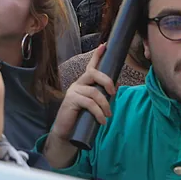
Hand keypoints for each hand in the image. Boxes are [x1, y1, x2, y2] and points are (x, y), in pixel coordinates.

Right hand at [44, 44, 115, 167]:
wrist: (66, 133)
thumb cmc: (81, 119)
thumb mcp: (93, 106)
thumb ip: (100, 97)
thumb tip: (114, 91)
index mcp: (83, 84)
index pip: (91, 67)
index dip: (97, 56)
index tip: (104, 46)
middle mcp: (77, 85)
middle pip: (93, 74)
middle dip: (107, 81)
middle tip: (114, 92)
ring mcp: (73, 92)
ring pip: (94, 92)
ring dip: (105, 105)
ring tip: (108, 116)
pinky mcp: (71, 101)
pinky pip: (89, 103)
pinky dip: (98, 113)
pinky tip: (102, 121)